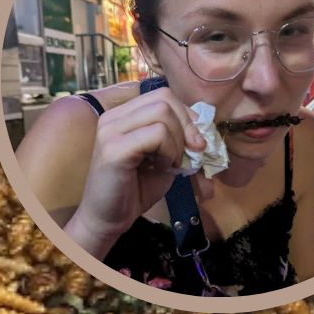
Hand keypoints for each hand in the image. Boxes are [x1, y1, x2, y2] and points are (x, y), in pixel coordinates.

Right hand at [67, 88, 206, 257]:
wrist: (109, 219)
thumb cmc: (134, 190)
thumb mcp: (164, 158)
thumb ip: (178, 138)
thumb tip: (205, 127)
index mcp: (121, 116)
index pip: (162, 95)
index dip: (186, 115)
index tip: (196, 142)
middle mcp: (112, 118)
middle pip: (164, 99)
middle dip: (187, 126)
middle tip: (190, 153)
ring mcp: (110, 131)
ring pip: (162, 113)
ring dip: (177, 141)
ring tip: (170, 163)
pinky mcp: (113, 149)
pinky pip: (156, 134)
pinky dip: (169, 152)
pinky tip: (163, 168)